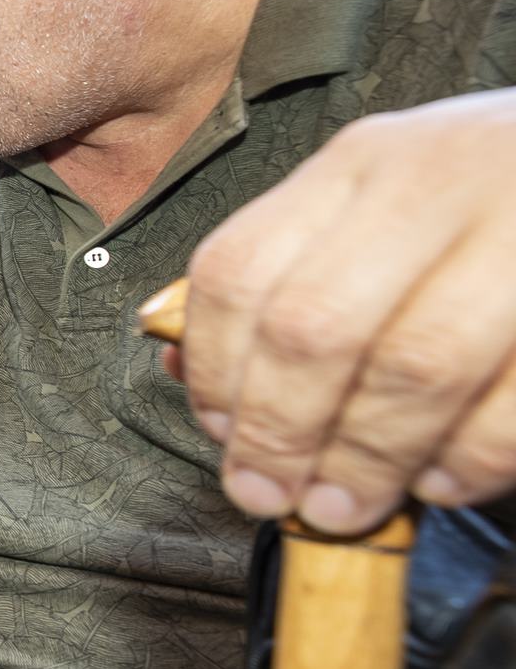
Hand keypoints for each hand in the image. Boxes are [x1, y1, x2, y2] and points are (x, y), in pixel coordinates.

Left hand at [173, 90, 515, 535]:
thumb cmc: (492, 202)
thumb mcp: (385, 207)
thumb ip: (292, 275)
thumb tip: (185, 370)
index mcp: (361, 164)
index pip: (241, 269)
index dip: (215, 371)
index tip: (222, 437)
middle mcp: (435, 182)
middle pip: (315, 325)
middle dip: (281, 432)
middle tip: (272, 494)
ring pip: (414, 366)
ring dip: (366, 458)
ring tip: (346, 504)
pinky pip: (513, 400)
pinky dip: (468, 457)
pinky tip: (442, 481)